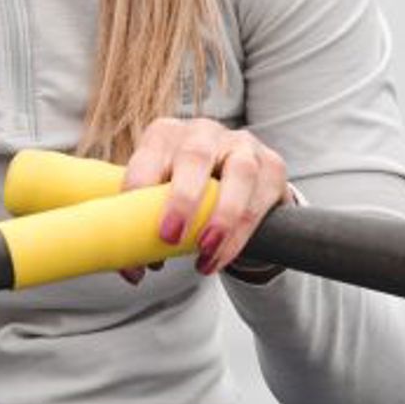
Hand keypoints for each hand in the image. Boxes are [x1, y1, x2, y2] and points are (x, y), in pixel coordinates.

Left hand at [116, 118, 293, 283]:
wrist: (233, 182)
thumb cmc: (182, 192)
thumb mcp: (157, 198)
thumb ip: (141, 226)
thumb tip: (133, 271)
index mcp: (164, 134)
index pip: (147, 159)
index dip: (138, 198)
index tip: (133, 239)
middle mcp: (203, 132)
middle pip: (195, 156)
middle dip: (182, 199)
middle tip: (169, 238)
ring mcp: (242, 144)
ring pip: (240, 173)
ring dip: (222, 217)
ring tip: (205, 252)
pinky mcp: (272, 164)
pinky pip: (261, 197)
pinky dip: (242, 233)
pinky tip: (222, 256)